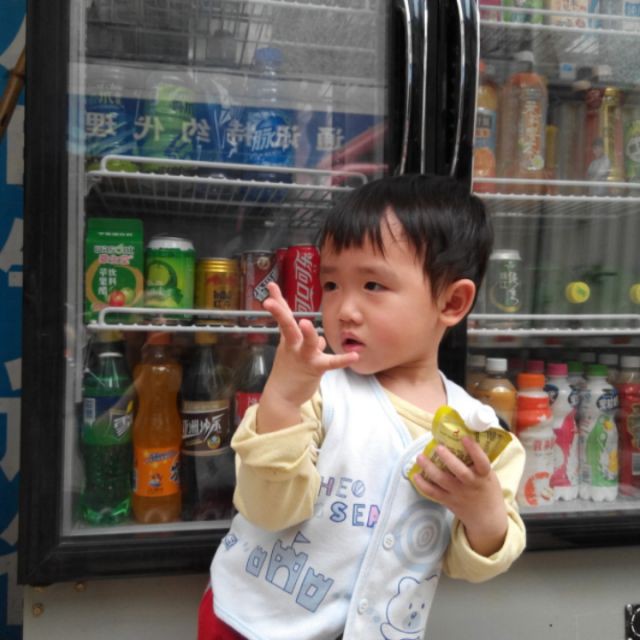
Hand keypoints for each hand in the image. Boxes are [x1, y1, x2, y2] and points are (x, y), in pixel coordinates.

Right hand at [256, 282, 358, 432]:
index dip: (278, 302)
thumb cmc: (289, 371)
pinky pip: (330, 363)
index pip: (283, 317)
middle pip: (287, 326)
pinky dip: (342, 360)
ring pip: (307, 343)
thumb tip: (320, 338)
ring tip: (306, 323)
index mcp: (288, 339)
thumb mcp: (293, 352)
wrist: (282, 396)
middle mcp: (294, 345)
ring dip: (308, 334)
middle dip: (279, 313)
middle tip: (269, 303)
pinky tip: (354, 356)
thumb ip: (308, 342)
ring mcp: (303, 357)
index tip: (271, 286)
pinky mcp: (315, 369)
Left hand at [412, 436, 507, 556]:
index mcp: (484, 476)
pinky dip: (422, 485)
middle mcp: (471, 484)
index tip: (464, 437)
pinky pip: (433, 493)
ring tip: (420, 457)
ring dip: (429, 468)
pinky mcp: (448, 501)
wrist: (487, 518)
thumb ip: (478, 462)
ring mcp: (459, 494)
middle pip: (459, 471)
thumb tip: (462, 437)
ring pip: (442, 481)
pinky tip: (415, 475)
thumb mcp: (489, 476)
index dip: (474, 449)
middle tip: (438, 447)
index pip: (482, 462)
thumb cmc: (487, 490)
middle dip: (448, 458)